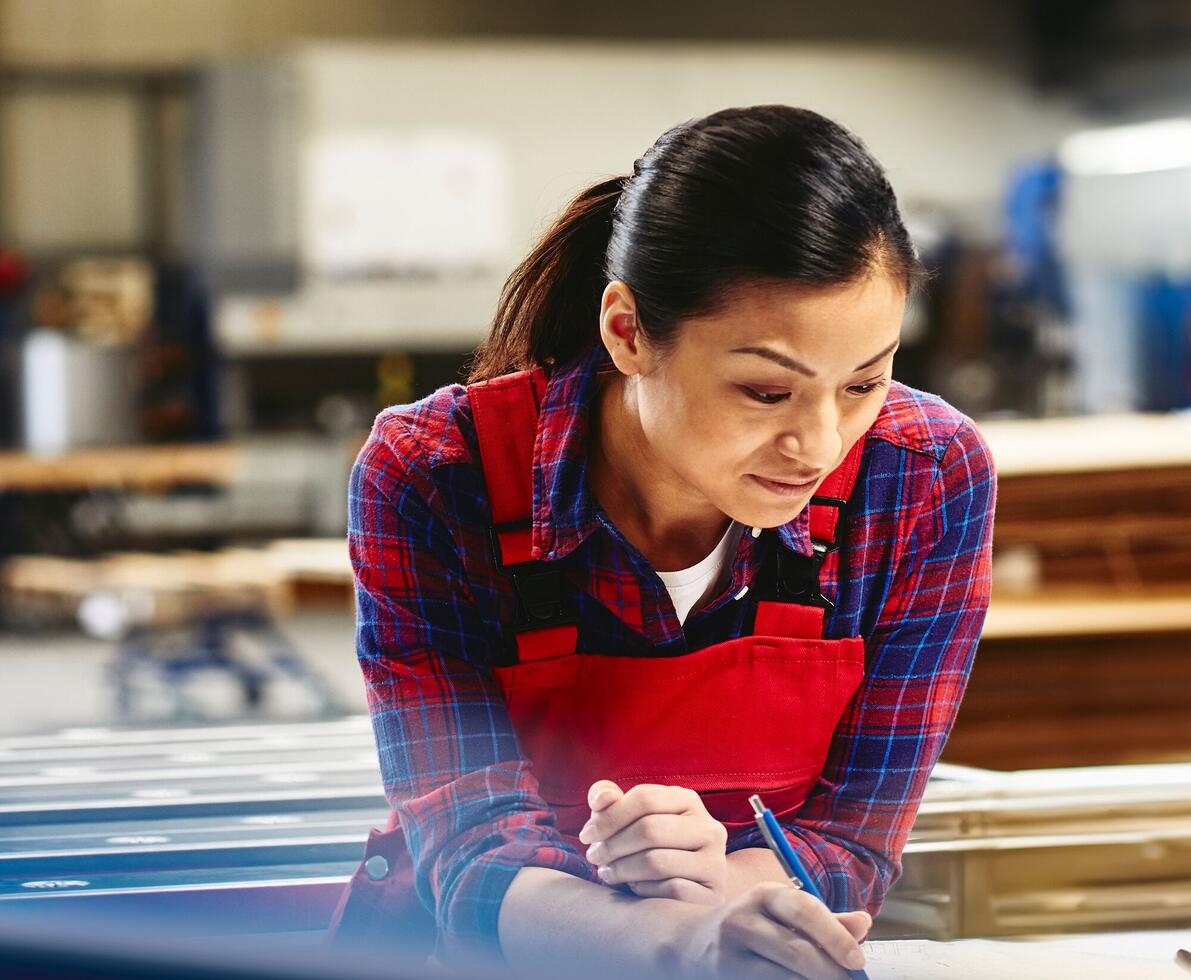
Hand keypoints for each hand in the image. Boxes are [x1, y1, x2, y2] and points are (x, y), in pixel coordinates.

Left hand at [578, 779, 728, 905]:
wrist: (694, 883)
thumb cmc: (653, 844)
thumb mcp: (631, 817)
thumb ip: (610, 800)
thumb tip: (601, 799)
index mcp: (688, 800)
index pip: (645, 797)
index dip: (610, 816)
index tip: (586, 835)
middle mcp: (708, 827)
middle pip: (650, 829)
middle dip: (613, 845)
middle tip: (593, 857)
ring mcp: (715, 861)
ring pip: (657, 861)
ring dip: (622, 869)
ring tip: (606, 873)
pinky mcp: (714, 892)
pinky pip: (670, 889)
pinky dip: (643, 889)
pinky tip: (633, 887)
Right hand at [676, 880, 869, 979]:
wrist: (692, 944)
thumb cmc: (754, 927)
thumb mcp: (783, 914)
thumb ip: (824, 919)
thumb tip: (863, 923)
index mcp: (764, 895)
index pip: (804, 910)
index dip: (835, 937)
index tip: (857, 961)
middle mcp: (743, 920)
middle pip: (796, 952)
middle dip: (830, 973)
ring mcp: (730, 954)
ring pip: (783, 978)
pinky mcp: (725, 978)